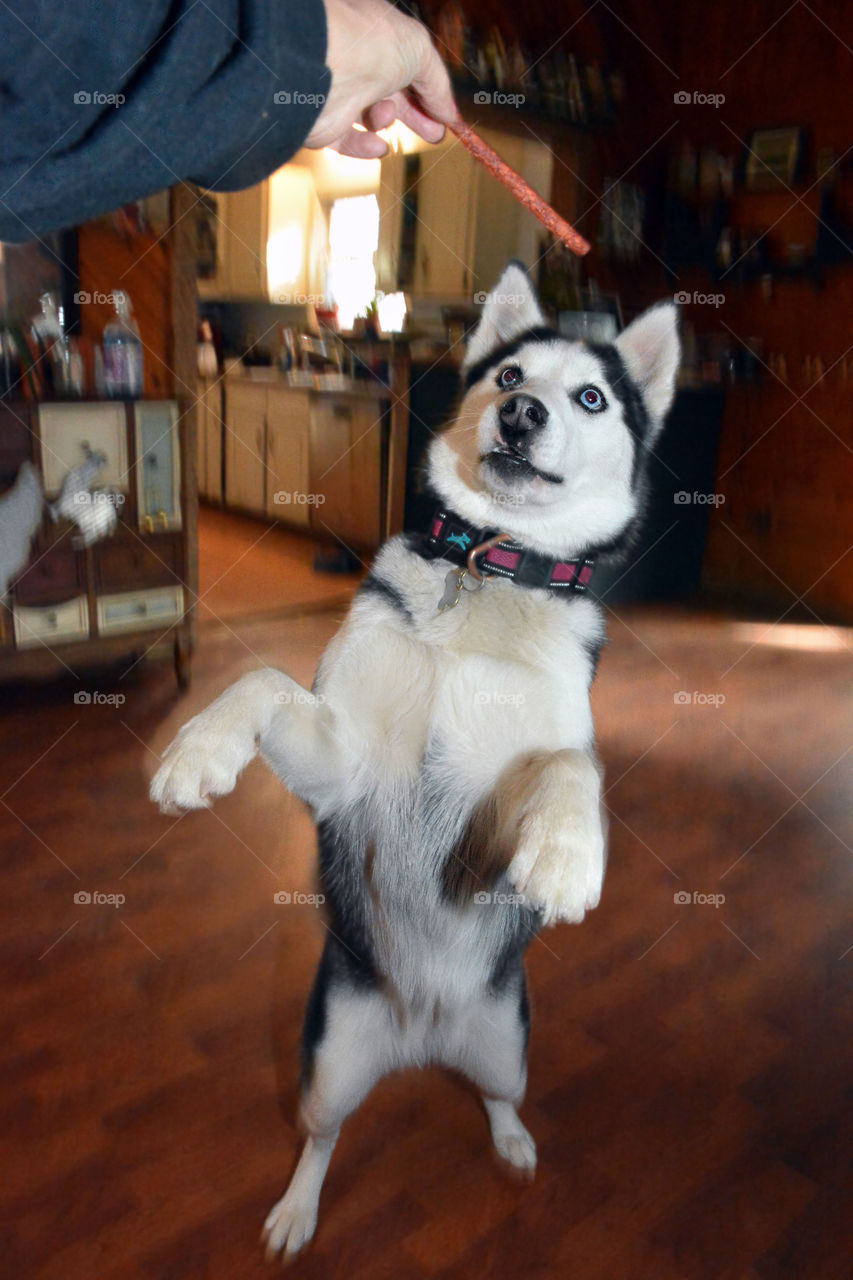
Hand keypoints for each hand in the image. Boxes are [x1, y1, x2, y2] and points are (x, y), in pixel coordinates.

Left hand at [306, 0, 456, 157]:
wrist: (326, 66)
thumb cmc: (371, 44)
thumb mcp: (420, 52)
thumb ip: (437, 84)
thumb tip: (448, 112)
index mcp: (375, 34)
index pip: (406, 64)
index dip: (428, 89)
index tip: (445, 113)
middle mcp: (356, 60)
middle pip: (392, 93)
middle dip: (415, 115)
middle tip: (434, 133)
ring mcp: (339, 90)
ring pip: (370, 116)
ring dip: (385, 119)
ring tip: (384, 116)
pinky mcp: (324, 122)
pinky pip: (348, 141)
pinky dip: (365, 146)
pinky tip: (379, 146)